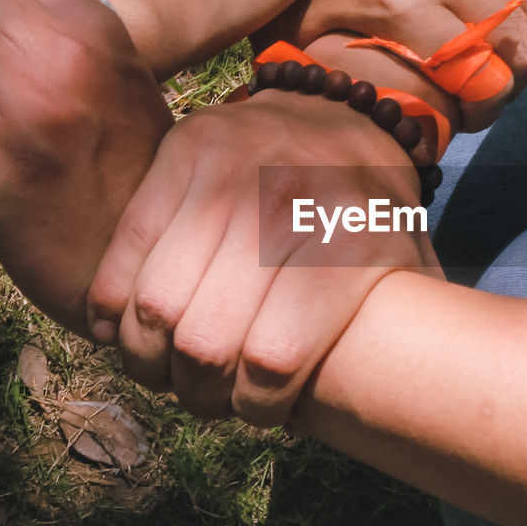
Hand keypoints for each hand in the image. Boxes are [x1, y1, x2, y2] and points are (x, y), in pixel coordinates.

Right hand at [85, 91, 440, 424]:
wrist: (345, 113)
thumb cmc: (371, 215)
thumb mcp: (406, 268)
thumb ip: (415, 331)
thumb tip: (414, 409)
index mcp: (350, 241)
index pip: (274, 360)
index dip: (257, 406)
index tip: (258, 412)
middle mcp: (288, 200)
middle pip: (205, 341)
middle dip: (197, 389)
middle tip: (203, 397)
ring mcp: (230, 167)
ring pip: (154, 302)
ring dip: (147, 357)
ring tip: (162, 368)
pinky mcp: (184, 146)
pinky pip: (125, 248)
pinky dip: (111, 303)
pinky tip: (123, 326)